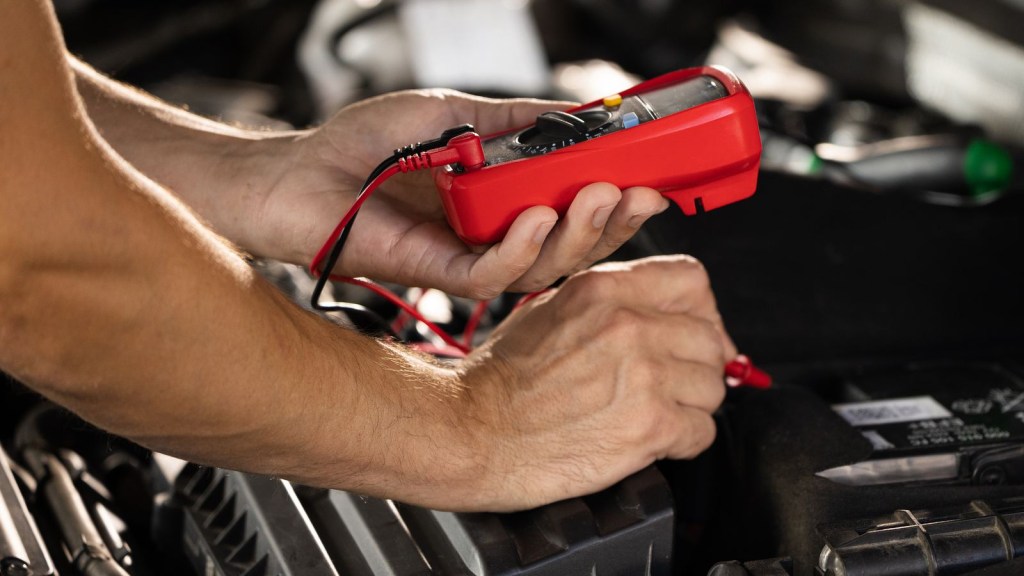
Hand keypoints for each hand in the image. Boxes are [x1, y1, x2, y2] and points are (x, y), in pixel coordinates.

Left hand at [261, 90, 670, 296]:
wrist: (300, 174)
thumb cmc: (362, 144)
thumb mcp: (453, 112)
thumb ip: (513, 120)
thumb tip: (574, 114)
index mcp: (503, 196)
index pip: (574, 204)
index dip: (617, 195)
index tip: (653, 175)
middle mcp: (494, 231)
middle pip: (572, 242)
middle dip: (613, 222)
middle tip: (641, 194)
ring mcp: (470, 256)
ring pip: (544, 266)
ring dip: (578, 234)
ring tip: (599, 197)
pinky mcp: (442, 274)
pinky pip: (494, 274)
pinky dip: (521, 247)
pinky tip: (535, 217)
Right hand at [435, 255, 735, 510]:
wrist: (471, 431)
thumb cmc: (501, 379)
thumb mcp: (551, 309)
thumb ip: (611, 302)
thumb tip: (664, 315)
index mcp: (604, 289)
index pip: (692, 281)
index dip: (699, 310)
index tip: (691, 333)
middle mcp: (629, 325)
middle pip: (711, 338)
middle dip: (697, 365)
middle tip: (673, 383)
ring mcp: (644, 375)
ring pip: (713, 387)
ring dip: (691, 405)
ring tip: (655, 412)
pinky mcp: (649, 426)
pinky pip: (702, 431)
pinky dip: (684, 441)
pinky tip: (653, 440)